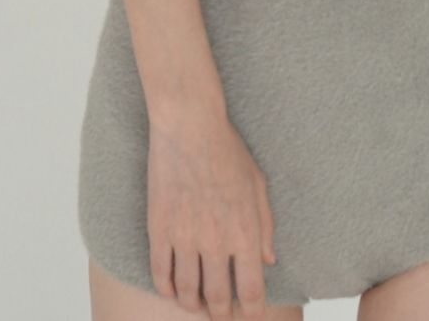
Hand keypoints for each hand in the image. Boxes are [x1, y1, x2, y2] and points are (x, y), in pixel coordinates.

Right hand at [146, 102, 277, 318]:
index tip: (252, 316)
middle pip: (218, 298)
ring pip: (187, 292)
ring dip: (193, 306)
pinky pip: (160, 272)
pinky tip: (172, 291)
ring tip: (198, 308)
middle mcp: (215, 241)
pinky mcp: (159, 229)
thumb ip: (266, 226)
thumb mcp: (258, 184)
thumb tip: (269, 260)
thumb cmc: (228, 150)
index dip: (252, 311)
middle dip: (222, 314)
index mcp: (245, 232)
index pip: (251, 290)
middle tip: (222, 317)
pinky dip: (166, 289)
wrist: (190, 127)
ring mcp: (185, 237)